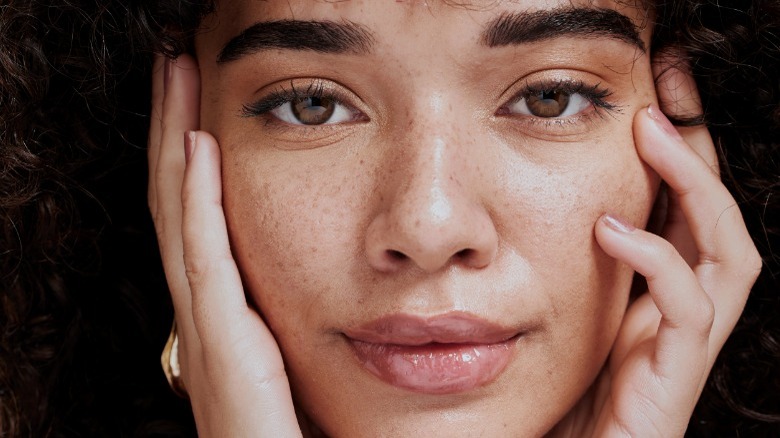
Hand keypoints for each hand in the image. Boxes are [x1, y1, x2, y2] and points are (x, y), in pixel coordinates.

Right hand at [148, 54, 303, 436]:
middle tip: (173, 64)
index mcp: (224, 314)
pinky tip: (195, 147)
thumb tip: (330, 281)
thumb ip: (293, 321)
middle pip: (178, 202)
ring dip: (172, 140)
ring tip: (173, 77)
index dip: (188, 157)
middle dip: (170, 128)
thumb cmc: (296, 434)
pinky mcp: (225, 346)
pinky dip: (196, 200)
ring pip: (180, 215)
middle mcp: (205, 313)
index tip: (195, 100)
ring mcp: (208, 328)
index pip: (197, 218)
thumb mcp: (296, 363)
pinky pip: (205, 258)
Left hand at [555, 55, 761, 436]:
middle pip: (719, 219)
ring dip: (695, 187)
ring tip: (651, 136)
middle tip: (665, 90)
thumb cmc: (560, 397)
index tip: (654, 93)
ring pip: (729, 253)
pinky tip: (610, 229)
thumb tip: (543, 206)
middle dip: (700, 151)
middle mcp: (681, 313)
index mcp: (655, 295)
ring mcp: (685, 345)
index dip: (681, 152)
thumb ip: (568, 268)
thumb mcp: (563, 313)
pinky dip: (657, 260)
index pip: (683, 211)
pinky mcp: (675, 377)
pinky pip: (688, 309)